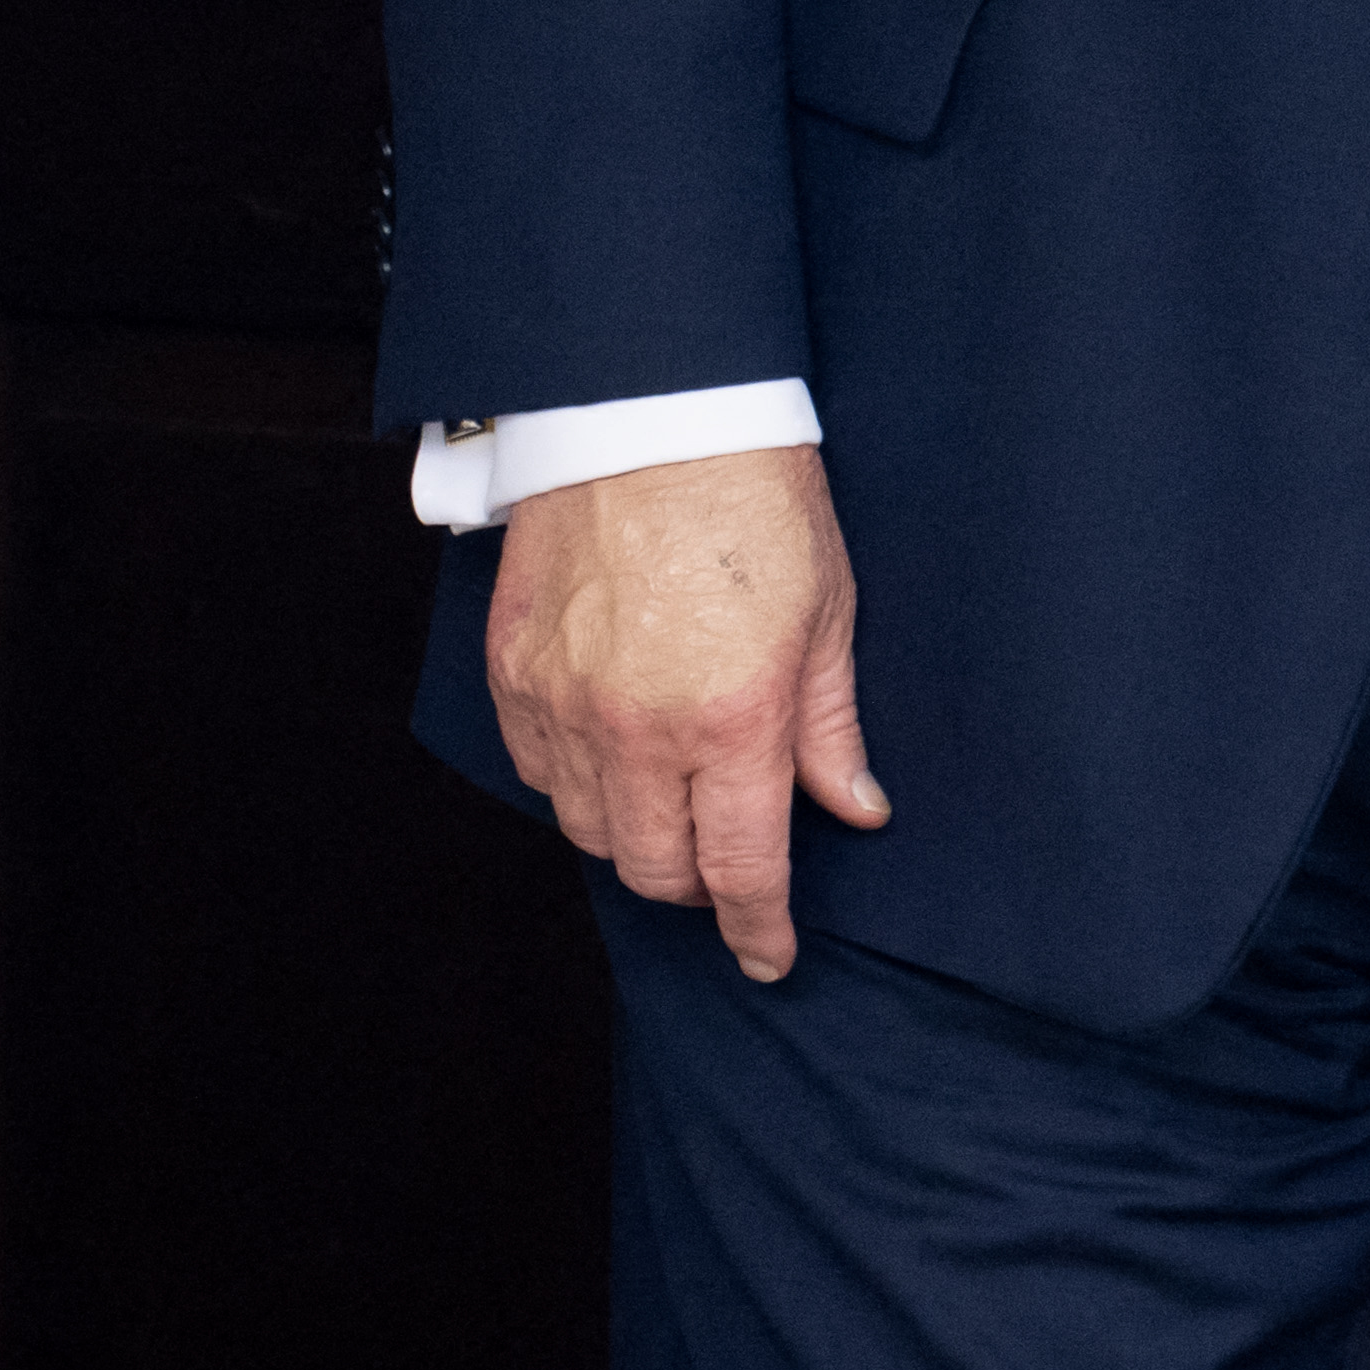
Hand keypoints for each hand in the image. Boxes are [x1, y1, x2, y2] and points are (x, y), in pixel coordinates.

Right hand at [483, 443, 888, 984]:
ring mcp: (566, 702)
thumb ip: (831, 726)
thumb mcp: (829, 610)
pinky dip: (575, 785)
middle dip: (697, 887)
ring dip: (635, 837)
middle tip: (729, 866)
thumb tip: (855, 809)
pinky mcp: (514, 672)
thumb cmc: (757, 498)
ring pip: (589, 831)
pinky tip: (611, 759)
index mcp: (733, 717)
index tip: (770, 957)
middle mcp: (640, 727)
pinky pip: (536, 771)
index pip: (740, 867)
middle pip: (655, 868)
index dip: (758, 926)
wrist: (651, 412)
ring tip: (674, 805)